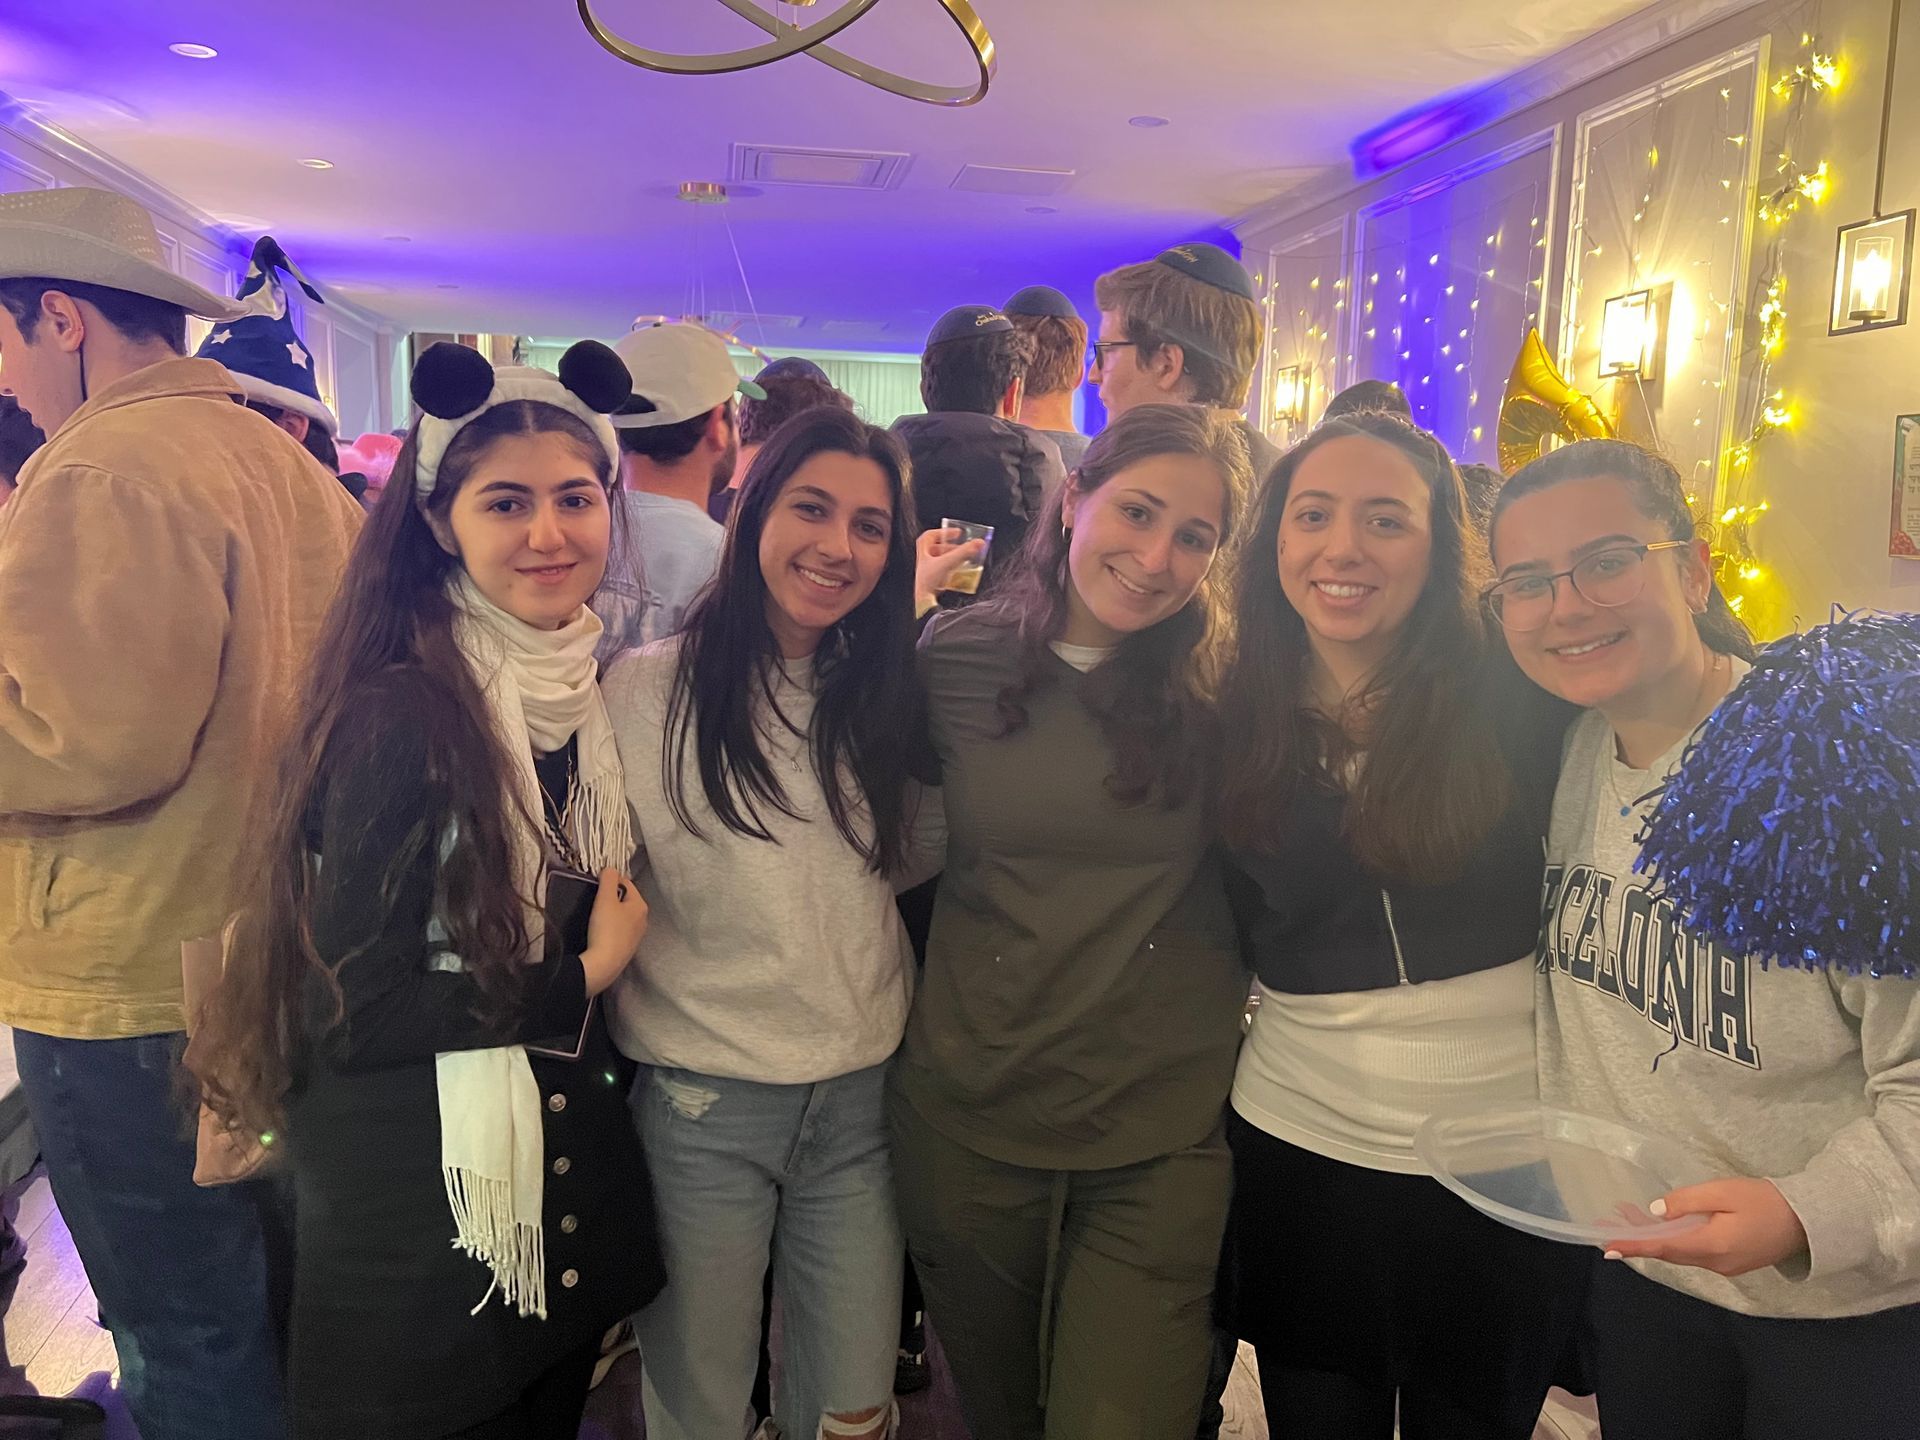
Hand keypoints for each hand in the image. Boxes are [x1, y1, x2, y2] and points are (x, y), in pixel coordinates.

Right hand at [580, 868, 647, 996]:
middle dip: (611, 898)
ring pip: (622, 916)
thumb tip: (611, 869)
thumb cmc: (606, 929)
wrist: (603, 964)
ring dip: (610, 914)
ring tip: (596, 918)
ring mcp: (636, 936)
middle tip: (596, 902)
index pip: (627, 883)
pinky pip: (618, 931)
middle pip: (625, 900)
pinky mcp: (627, 949)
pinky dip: (610, 928)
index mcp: (640, 905)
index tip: (597, 884)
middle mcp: (643, 920)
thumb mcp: (605, 899)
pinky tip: (600, 933)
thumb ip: (608, 880)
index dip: (611, 880)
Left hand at [914, 527, 987, 608]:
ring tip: (965, 560)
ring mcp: (927, 571)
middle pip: (939, 548)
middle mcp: (924, 561)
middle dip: (953, 547)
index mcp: (922, 552)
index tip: (956, 533)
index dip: (944, 532)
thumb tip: (979, 542)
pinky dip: (953, 569)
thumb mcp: (948, 562)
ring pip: (942, 560)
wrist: (925, 602)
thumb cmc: (929, 582)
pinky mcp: (932, 581)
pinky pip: (944, 571)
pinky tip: (961, 573)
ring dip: (954, 558)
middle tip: (964, 548)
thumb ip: (964, 552)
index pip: (930, 535)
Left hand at [1602, 1177, 1807, 1276]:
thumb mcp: (1723, 1192)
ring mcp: (1726, 1266)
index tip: (1607, 1248)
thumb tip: (1656, 1212)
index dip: (1633, 1247)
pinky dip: (1677, 1242)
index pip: (1662, 1248)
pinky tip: (1667, 1228)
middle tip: (1612, 1224)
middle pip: (1670, 1252)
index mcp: (1710, 1246)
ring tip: (1631, 1220)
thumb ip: (1687, 1202)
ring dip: (1657, 1239)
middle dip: (1640, 1239)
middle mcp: (1715, 1263)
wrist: (1809, 1221)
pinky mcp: (1734, 1262)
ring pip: (1682, 1253)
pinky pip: (1697, 1254)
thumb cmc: (1765, 1201)